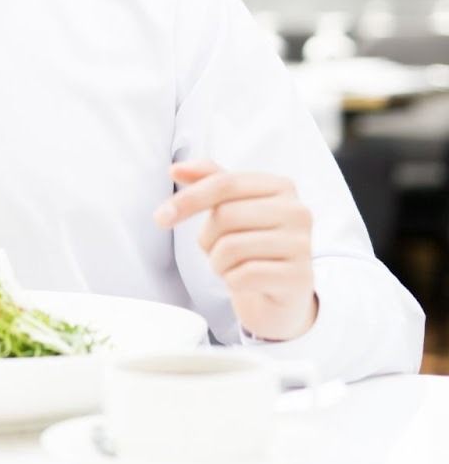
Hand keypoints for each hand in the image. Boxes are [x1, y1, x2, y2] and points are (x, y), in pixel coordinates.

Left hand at [154, 161, 316, 340]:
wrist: (279, 295)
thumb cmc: (251, 244)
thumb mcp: (231, 206)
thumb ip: (208, 181)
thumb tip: (175, 168)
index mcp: (280, 186)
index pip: (224, 183)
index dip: (187, 199)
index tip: (161, 217)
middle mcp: (298, 211)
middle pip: (225, 216)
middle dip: (207, 238)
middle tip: (217, 250)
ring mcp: (302, 245)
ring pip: (231, 248)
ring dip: (217, 262)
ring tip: (232, 266)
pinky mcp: (299, 277)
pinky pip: (242, 276)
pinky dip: (231, 281)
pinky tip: (244, 281)